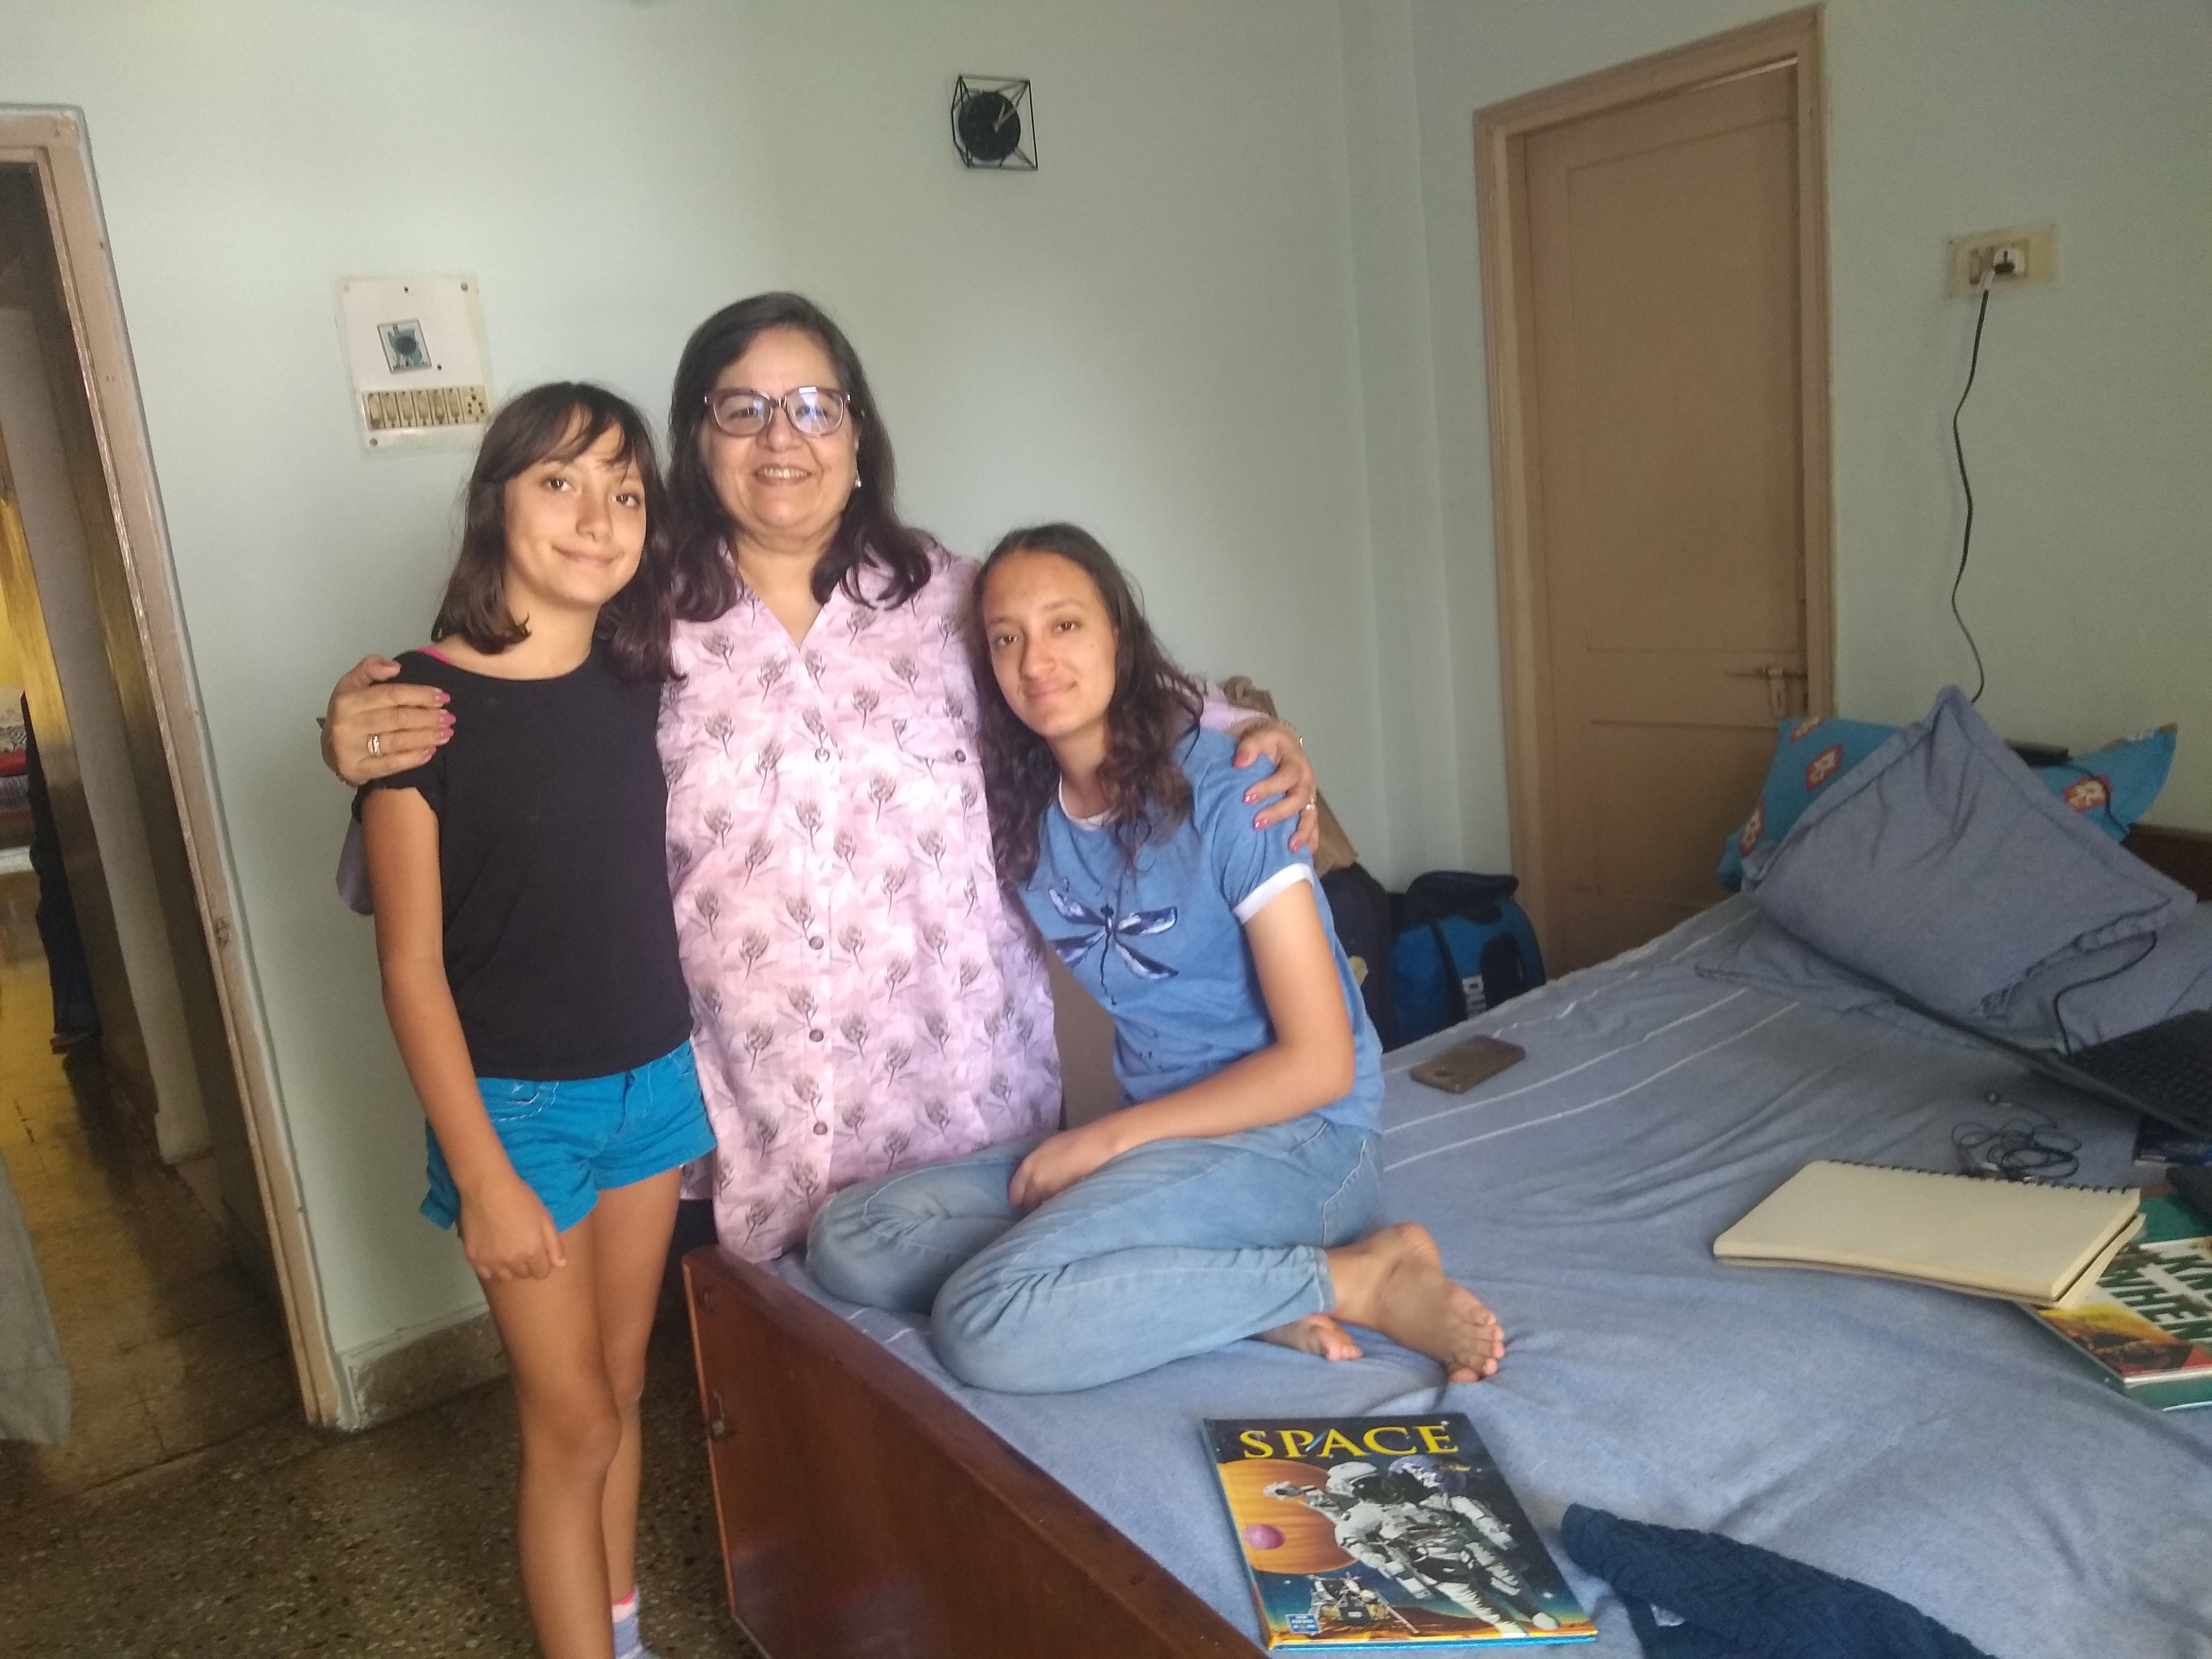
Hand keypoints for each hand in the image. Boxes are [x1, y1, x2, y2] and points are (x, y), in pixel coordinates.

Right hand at [323, 656, 451, 785]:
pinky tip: (431, 752)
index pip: (391, 695)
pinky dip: (414, 758)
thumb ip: (370, 668)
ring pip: (397, 742)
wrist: (330, 746)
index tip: (443, 696)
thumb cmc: (349, 712)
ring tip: (446, 733)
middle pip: (398, 719)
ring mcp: (351, 750)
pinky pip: (392, 765)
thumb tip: (395, 667)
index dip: (420, 695)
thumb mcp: (352, 684)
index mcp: (347, 700)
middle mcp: (347, 725)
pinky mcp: (357, 770)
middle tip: (449, 717)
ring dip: (427, 737)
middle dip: (428, 718)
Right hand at [456, 1170, 567, 1281]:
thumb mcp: (545, 1217)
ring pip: (504, 1276)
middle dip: (526, 1264)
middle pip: (523, 1275)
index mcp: (532, 1252)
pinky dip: (490, 1267)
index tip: (537, 1251)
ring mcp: (491, 1261)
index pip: (542, 1273)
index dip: (542, 1263)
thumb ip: (554, 1244)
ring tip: (506, 1250)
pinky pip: (485, 1274)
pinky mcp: (473, 1257)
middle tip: (521, 1246)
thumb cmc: (521, 1198)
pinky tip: (491, 1253)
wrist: (487, 1187)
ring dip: (508, 1268)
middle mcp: (512, 1261)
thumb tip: (561, 1265)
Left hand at [1008, 1120, 1127, 1209]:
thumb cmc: (1070, 1142)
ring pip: (1041, 1209)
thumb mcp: (1043, 1150)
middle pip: (1026, 1205)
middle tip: (1038, 1200)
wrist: (1094, 1147)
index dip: (1019, 1197)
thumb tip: (1027, 1180)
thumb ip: (1031, 1167)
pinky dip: (1056, 1208)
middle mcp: (1035, 1184)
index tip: (1024, 1197)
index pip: (1014, 1195)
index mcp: (1027, 1168)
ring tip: (1051, 1202)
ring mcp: (1051, 1194)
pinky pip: (1055, 1209)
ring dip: (1043, 1207)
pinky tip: (1062, 1203)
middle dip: (1031, 1204)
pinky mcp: (1065, 1200)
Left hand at [1231, 718, 1320, 853]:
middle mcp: (1306, 780)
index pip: (1286, 775)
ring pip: (1310, 815)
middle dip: (1279, 812)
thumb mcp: (1259, 736)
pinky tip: (1305, 854)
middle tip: (1257, 823)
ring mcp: (1309, 795)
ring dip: (1301, 831)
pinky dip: (1311, 839)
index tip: (1247, 798)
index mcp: (1295, 762)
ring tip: (1290, 847)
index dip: (1269, 787)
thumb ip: (1249, 747)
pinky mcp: (1308, 807)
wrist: (1280, 744)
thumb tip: (1239, 762)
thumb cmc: (1268, 743)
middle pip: (1299, 798)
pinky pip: (1313, 824)